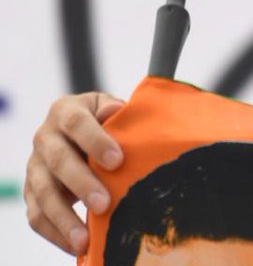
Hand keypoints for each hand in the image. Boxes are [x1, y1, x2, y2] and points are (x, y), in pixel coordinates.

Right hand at [25, 92, 125, 254]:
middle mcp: (44, 137)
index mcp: (65, 111)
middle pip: (58, 160)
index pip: (77, 123)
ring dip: (64, 218)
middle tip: (104, 203)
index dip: (96, 141)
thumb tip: (114, 111)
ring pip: (43, 193)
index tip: (117, 160)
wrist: (83, 132)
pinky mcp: (31, 192)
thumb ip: (113, 110)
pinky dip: (54, 233)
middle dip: (81, 183)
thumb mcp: (111, 108)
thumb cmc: (107, 121)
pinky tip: (76, 247)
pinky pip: (37, 215)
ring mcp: (35, 166)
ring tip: (85, 239)